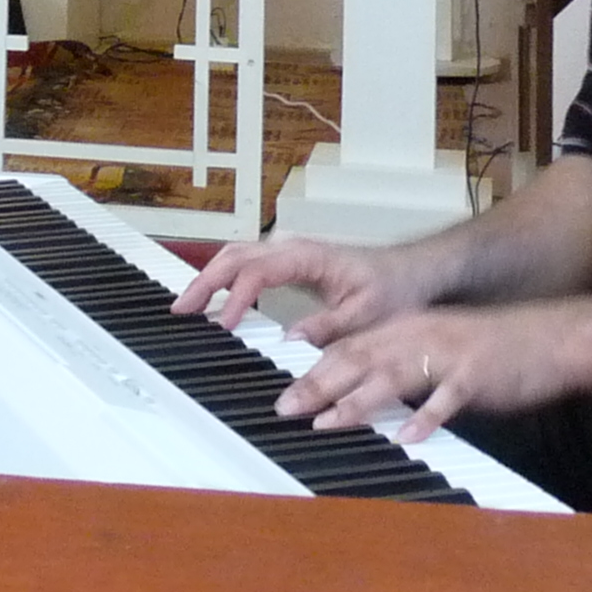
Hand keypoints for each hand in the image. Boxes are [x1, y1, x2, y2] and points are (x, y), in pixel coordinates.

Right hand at [172, 232, 434, 342]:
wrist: (411, 272)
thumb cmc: (392, 288)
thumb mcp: (366, 314)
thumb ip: (328, 328)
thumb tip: (289, 341)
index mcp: (308, 256)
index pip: (258, 273)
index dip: (237, 298)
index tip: (224, 325)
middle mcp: (292, 249)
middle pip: (235, 257)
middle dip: (205, 281)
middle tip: (181, 310)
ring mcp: (288, 254)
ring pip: (236, 257)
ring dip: (209, 278)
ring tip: (187, 306)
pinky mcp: (288, 264)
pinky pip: (246, 265)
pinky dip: (223, 279)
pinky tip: (214, 301)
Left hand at [278, 303, 591, 440]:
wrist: (547, 339)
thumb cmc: (487, 350)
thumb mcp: (434, 347)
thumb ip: (397, 366)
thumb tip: (356, 390)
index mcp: (405, 330)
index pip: (348, 348)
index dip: (311, 370)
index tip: (281, 393)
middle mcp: (419, 337)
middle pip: (358, 360)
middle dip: (317, 385)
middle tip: (285, 410)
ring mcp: (447, 356)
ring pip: (392, 376)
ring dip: (356, 401)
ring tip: (327, 422)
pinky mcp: (475, 377)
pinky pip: (445, 400)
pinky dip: (424, 418)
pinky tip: (405, 436)